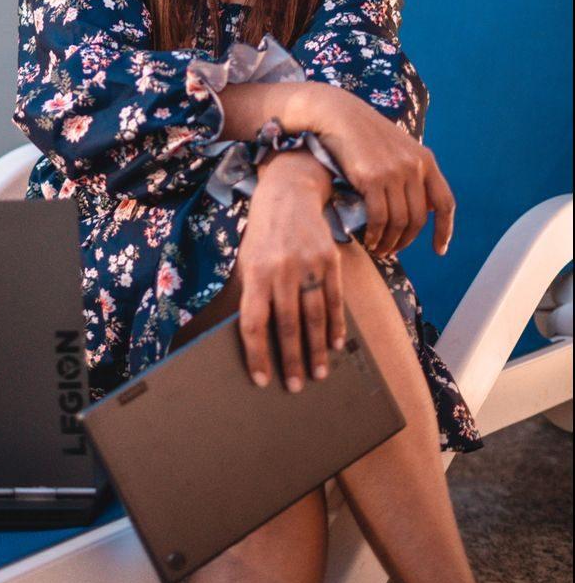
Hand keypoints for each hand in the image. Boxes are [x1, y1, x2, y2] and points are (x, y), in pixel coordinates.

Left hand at [236, 155, 344, 391]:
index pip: (253, 322)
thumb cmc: (262, 236)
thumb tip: (250, 336)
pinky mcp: (330, 261)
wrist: (288, 195)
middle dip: (291, 360)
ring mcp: (308, 266)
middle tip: (295, 387)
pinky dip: (335, 325)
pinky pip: (334, 300)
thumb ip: (250, 295)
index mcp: (255, 273)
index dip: (256, 354)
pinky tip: (335, 345)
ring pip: (313, 317)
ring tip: (318, 374)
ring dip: (317, 349)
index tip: (261, 380)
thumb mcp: (246, 261)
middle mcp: (281, 271)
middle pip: (286, 325)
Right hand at [310, 85, 455, 258]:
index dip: (445, 230)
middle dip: (408, 240)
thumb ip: (412, 172)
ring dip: (390, 242)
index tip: (440, 250)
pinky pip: (379, 216)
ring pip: (399, 221)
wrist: (338, 115)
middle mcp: (414, 167)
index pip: (445, 203)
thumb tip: (423, 206)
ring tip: (379, 250)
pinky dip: (375, 234)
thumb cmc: (364, 134)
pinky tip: (369, 241)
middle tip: (394, 251)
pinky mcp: (372, 178)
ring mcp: (394, 172)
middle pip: (419, 217)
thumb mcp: (397, 148)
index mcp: (426, 160)